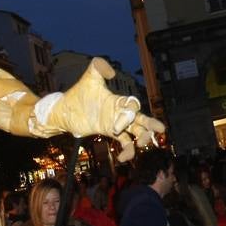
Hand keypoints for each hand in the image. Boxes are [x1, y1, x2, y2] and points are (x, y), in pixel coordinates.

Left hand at [46, 59, 165, 161]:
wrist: (65, 111)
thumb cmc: (78, 93)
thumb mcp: (89, 77)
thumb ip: (99, 67)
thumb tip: (112, 72)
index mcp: (117, 100)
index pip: (133, 105)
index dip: (130, 112)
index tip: (119, 122)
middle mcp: (119, 112)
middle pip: (141, 119)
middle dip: (151, 124)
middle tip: (160, 129)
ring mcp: (115, 124)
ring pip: (136, 132)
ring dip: (143, 138)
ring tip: (141, 145)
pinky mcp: (109, 133)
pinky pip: (124, 143)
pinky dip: (128, 151)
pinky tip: (123, 158)